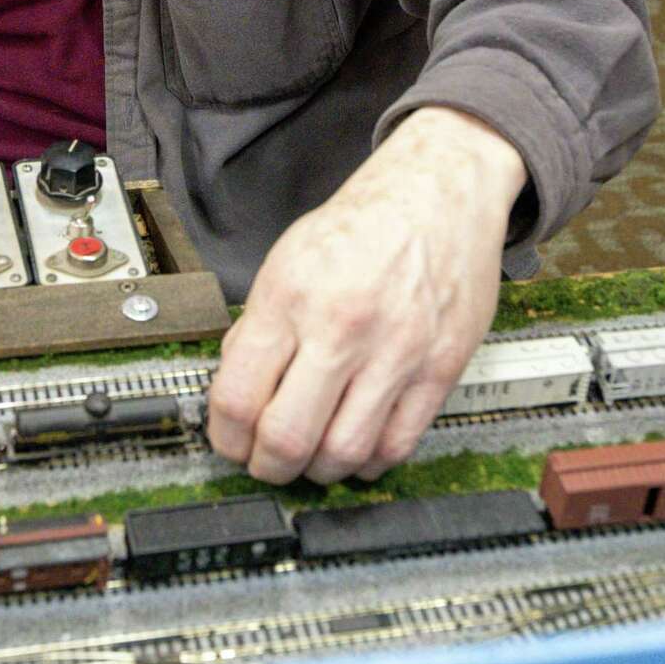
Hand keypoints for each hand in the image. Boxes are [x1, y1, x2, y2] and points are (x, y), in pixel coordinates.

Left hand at [207, 107, 527, 484]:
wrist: (438, 192)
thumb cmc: (362, 224)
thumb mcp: (286, 258)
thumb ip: (259, 325)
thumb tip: (236, 391)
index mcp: (290, 295)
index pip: (237, 396)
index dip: (224, 437)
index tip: (229, 442)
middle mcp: (341, 327)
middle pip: (287, 438)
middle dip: (266, 466)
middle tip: (265, 462)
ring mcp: (395, 352)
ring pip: (344, 453)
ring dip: (317, 471)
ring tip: (311, 456)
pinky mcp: (440, 369)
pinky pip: (398, 445)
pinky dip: (369, 461)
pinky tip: (356, 446)